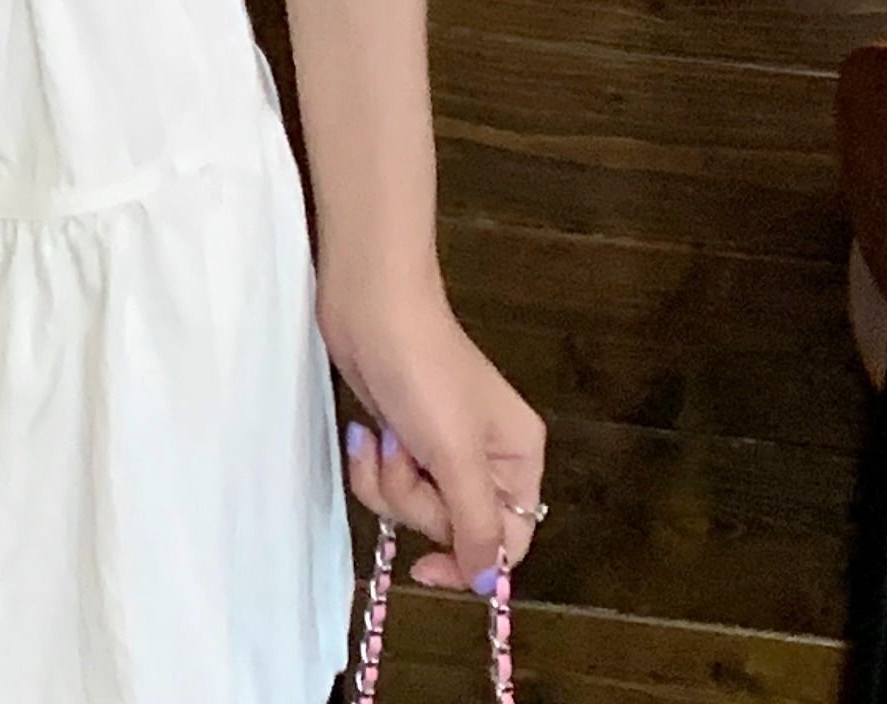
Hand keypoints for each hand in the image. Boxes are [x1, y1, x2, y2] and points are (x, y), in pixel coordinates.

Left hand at [321, 273, 545, 597]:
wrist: (368, 305)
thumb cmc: (422, 372)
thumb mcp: (457, 454)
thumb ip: (477, 523)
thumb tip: (488, 581)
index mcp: (518, 459)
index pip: (509, 541)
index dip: (468, 561)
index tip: (425, 567)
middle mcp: (486, 459)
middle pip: (453, 527)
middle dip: (417, 499)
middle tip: (409, 456)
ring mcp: (440, 447)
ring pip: (413, 508)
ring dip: (389, 480)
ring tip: (387, 436)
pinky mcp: (402, 437)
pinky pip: (386, 483)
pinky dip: (370, 464)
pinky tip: (368, 430)